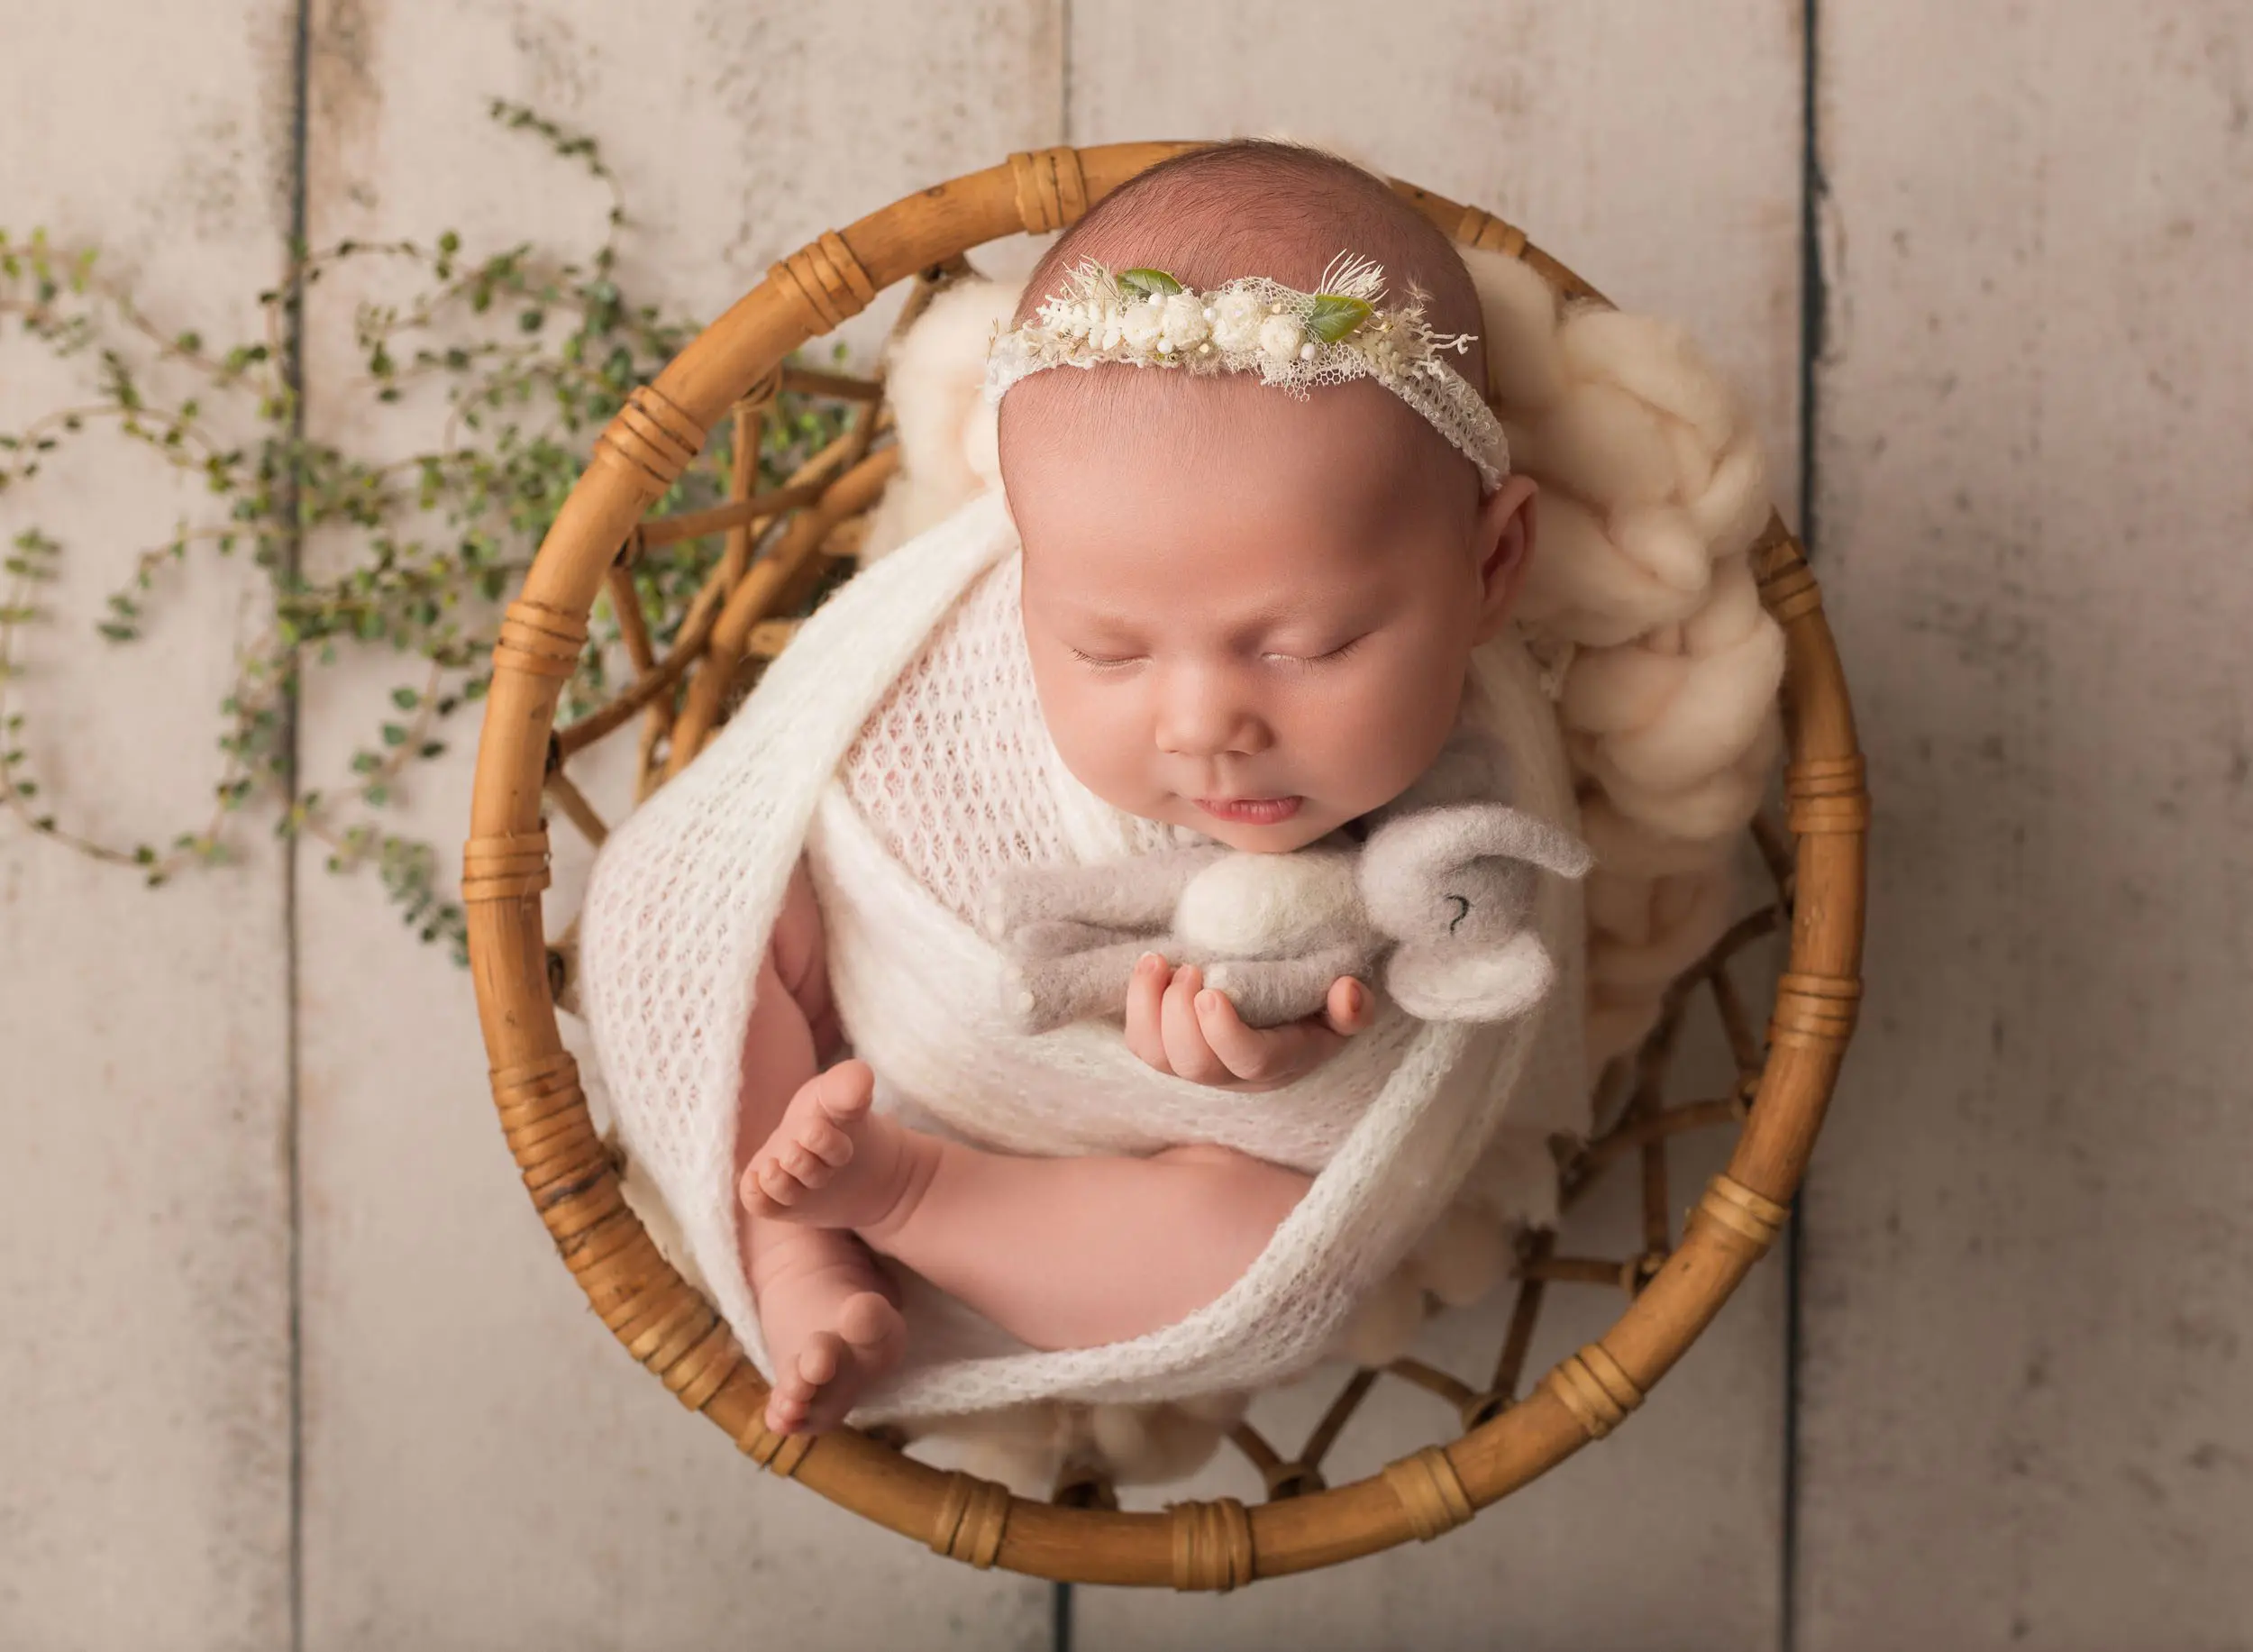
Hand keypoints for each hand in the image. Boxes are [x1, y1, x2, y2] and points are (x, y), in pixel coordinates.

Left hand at [1124, 953, 1373, 1091]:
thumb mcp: (1344, 1009)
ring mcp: (1197, 1063)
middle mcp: (1233, 1072)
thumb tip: (1348, 991)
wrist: (1288, 1013)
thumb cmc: (1317, 1008)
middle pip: (1195, 1064)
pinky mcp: (1168, 1049)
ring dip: (1149, 1008)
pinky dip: (1136, 1005)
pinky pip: (1141, 1041)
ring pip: (1157, 1056)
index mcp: (1280, 1060)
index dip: (1225, 1034)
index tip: (1210, 993)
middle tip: (1190, 970)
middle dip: (1179, 1016)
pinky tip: (1150, 965)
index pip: (1249, 1061)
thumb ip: (1353, 1007)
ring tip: (1159, 962)